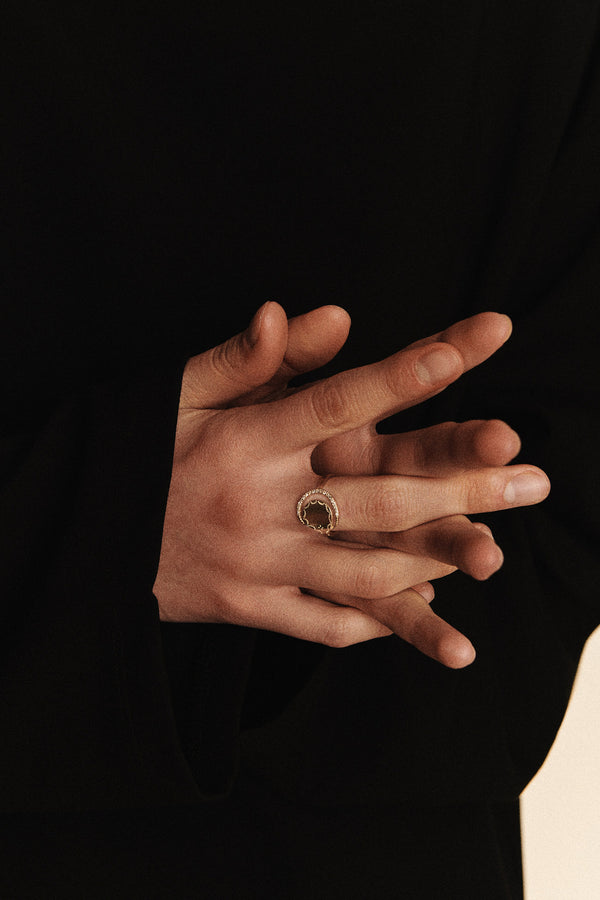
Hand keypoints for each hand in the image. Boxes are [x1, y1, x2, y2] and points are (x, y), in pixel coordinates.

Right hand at [153, 303, 549, 667]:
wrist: (87, 544)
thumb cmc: (134, 458)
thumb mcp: (174, 396)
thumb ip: (243, 359)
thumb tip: (311, 314)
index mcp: (245, 442)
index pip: (340, 400)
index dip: (410, 374)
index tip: (477, 345)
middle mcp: (260, 505)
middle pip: (379, 496)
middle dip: (464, 485)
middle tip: (533, 475)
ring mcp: (258, 567)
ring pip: (365, 572)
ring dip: (435, 562)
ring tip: (492, 550)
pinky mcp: (250, 610)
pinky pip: (325, 624)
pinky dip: (378, 623)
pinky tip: (424, 612)